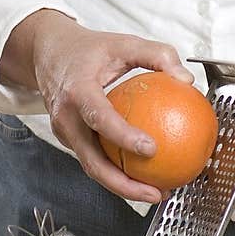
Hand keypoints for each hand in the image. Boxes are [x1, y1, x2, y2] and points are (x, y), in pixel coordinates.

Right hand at [5, 10, 193, 204]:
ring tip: (155, 192)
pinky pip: (94, 159)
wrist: (48, 52)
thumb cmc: (87, 49)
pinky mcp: (69, 140)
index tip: (150, 148)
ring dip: (123, 186)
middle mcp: (66, 117)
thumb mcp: (124, 43)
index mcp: (77, 91)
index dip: (123, 137)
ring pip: (93, 168)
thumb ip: (158, 56)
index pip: (100, 118)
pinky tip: (142, 173)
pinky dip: (116, 172)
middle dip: (124, 185)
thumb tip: (186, 80)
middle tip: (156, 192)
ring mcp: (64, 133)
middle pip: (93, 162)